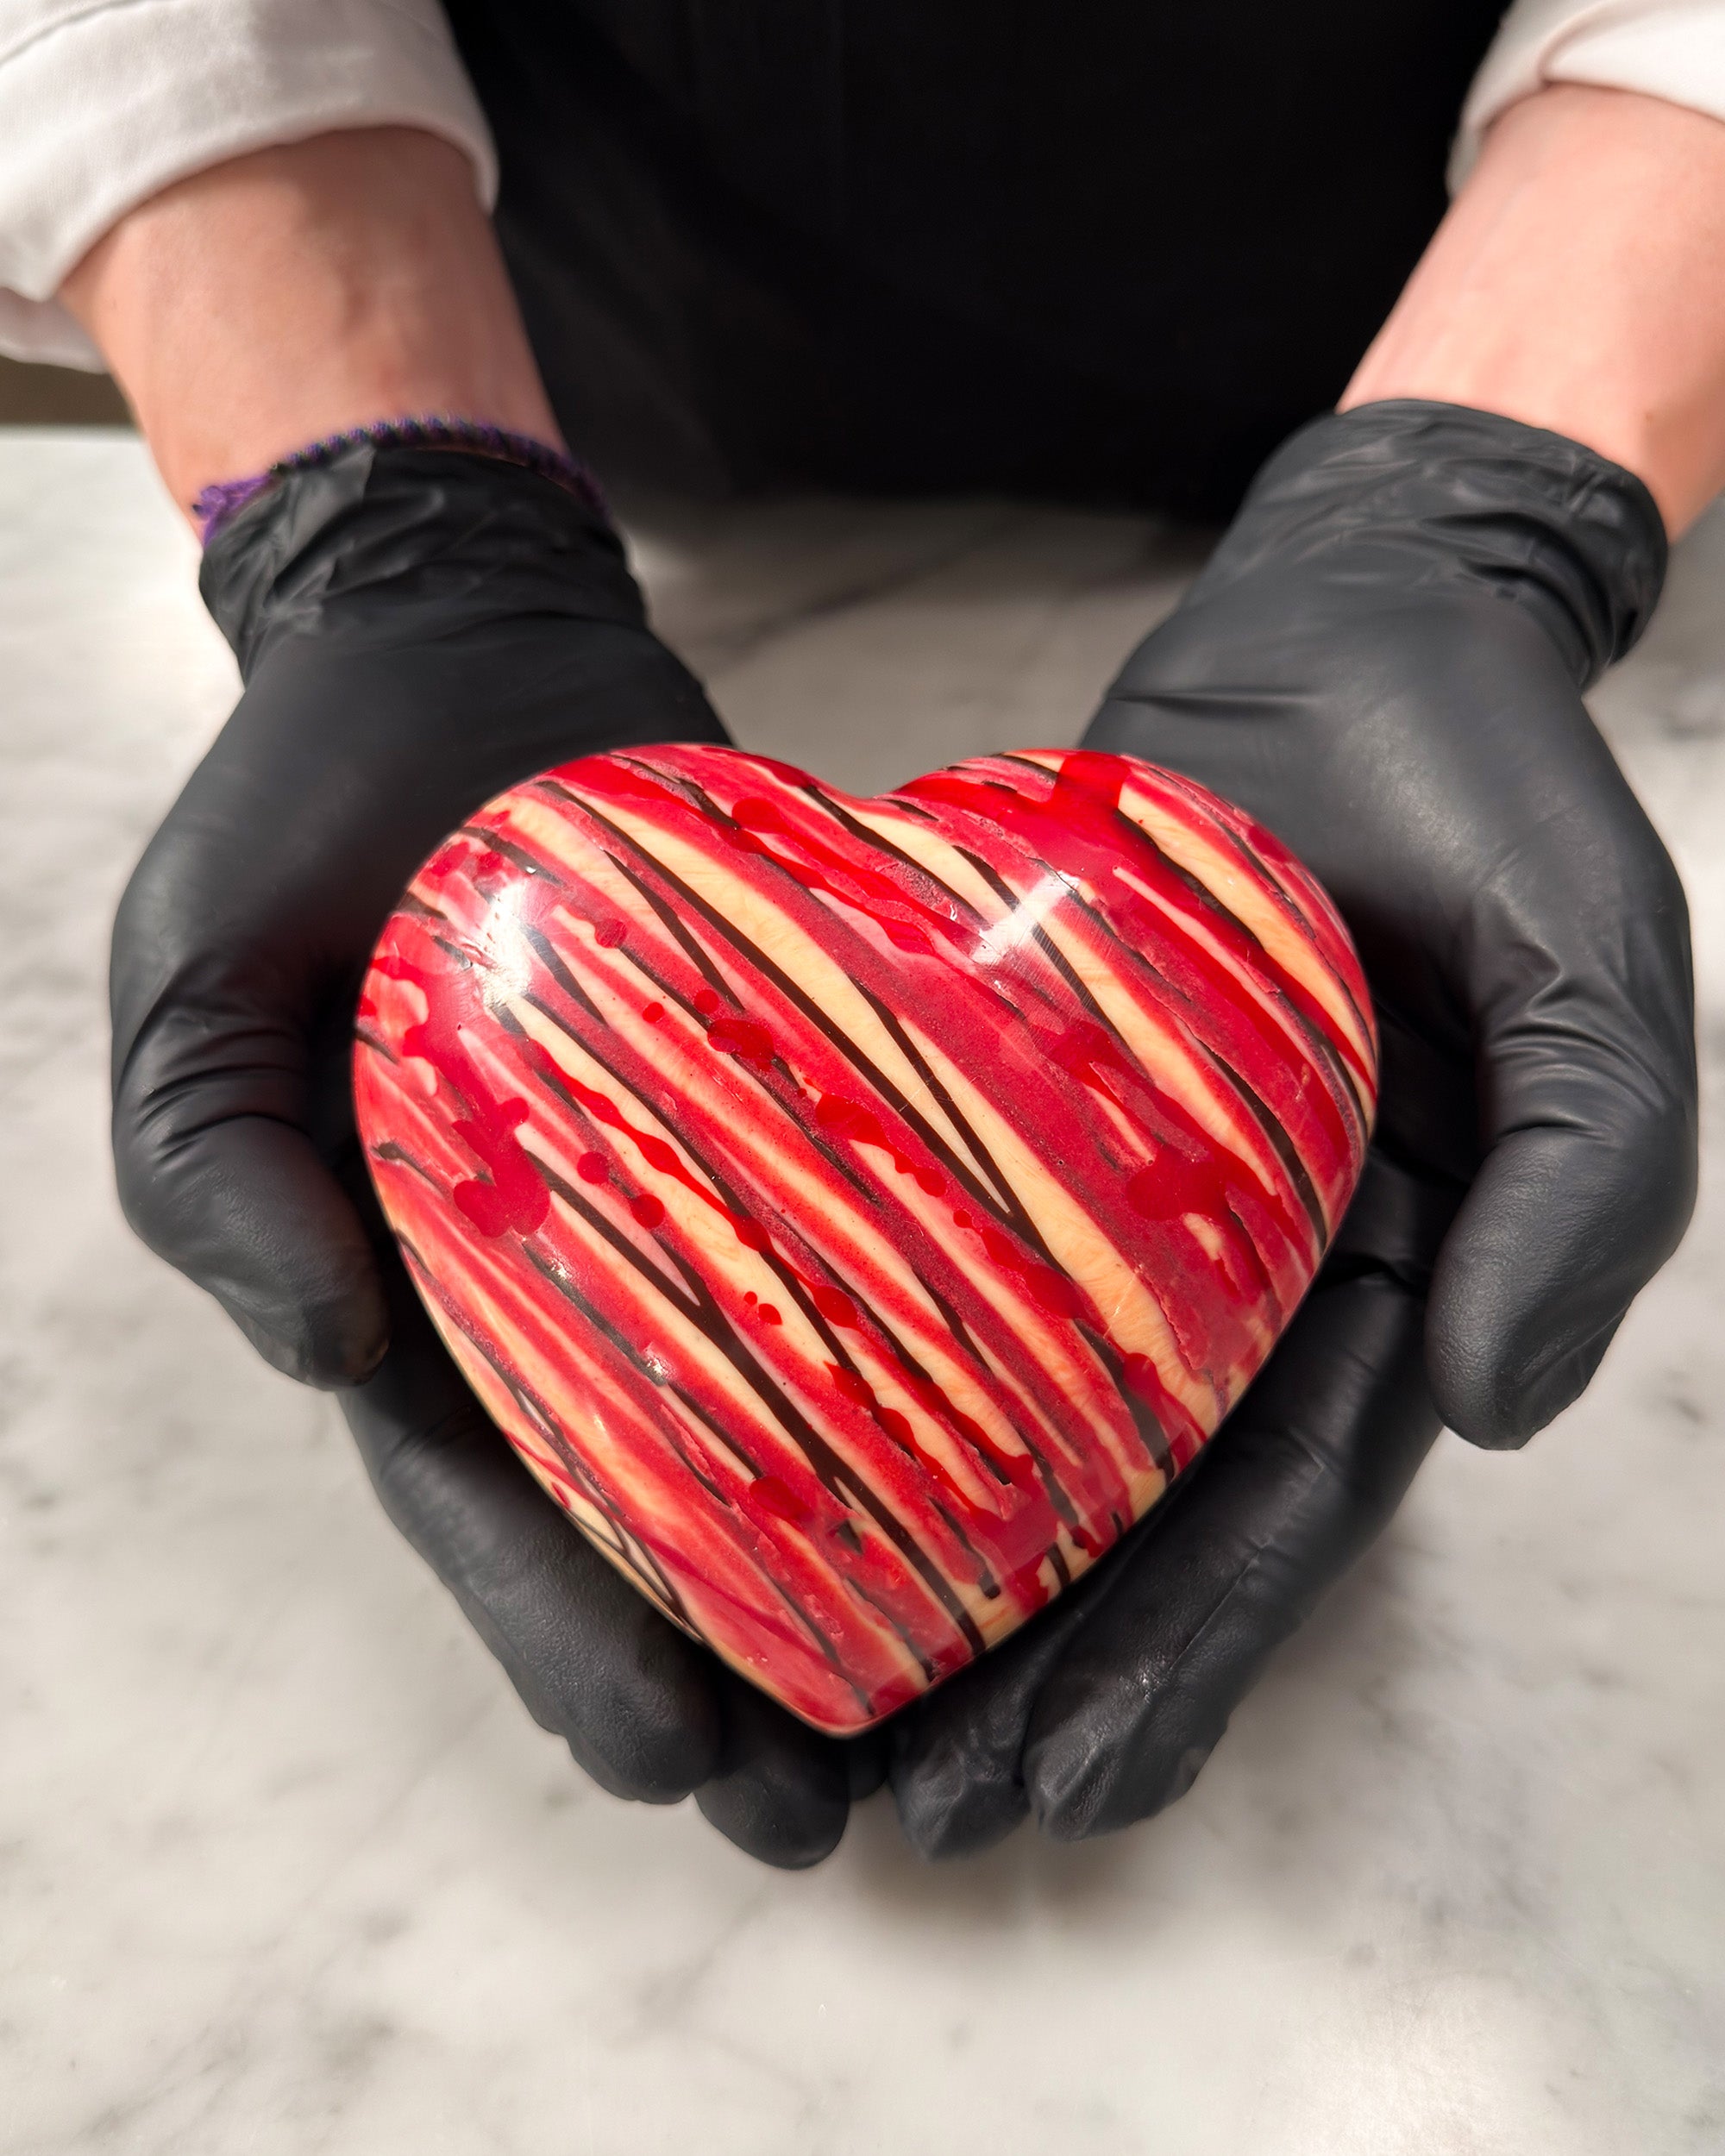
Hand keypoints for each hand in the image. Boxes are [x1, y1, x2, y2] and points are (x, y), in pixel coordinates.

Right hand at [111, 444, 882, 1863]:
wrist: (456, 643)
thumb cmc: (303, 815)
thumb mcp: (195, 981)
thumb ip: (212, 1166)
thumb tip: (323, 1351)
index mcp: (413, 1288)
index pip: (494, 1510)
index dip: (571, 1650)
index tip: (679, 1767)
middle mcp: (558, 1275)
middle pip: (655, 1513)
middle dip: (736, 1672)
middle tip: (848, 1808)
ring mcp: (681, 1191)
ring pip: (776, 1413)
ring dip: (852, 1563)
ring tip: (962, 1698)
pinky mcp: (787, 1098)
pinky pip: (863, 1239)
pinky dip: (927, 1353)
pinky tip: (1031, 1447)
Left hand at [890, 400, 1695, 1852]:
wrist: (1359, 620)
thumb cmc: (1499, 792)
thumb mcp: (1602, 977)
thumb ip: (1594, 1193)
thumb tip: (1499, 1416)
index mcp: (1402, 1278)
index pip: (1293, 1513)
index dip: (1195, 1661)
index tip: (1073, 1785)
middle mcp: (1260, 1264)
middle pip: (1145, 1509)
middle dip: (1048, 1672)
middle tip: (923, 1810)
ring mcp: (1142, 1188)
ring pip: (1033, 1413)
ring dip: (949, 1567)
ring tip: (832, 1707)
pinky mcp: (1032, 1098)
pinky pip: (951, 1247)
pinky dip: (883, 1360)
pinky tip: (781, 1451)